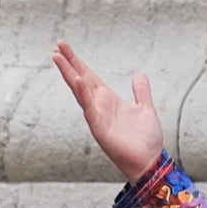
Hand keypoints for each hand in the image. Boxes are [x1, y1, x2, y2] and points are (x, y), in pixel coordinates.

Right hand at [52, 42, 165, 182]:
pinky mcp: (99, 127)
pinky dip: (83, 94)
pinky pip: (89, 108)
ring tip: (58, 58)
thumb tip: (139, 75)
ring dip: (69, 74)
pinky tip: (77, 80)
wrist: (149, 161)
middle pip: (80, 80)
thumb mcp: (145, 108)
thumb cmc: (146, 140)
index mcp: (109, 100)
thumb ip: (141, 91)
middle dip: (69, 63)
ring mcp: (97, 116)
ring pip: (80, 91)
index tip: (66, 49)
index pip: (89, 77)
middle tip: (57, 46)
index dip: (78, 63)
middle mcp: (100, 106)